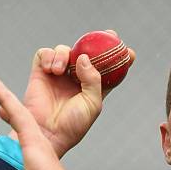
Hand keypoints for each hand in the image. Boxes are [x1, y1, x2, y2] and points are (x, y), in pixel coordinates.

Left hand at [0, 75, 66, 169]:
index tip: (8, 120)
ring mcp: (34, 136)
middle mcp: (38, 143)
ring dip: (2, 94)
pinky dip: (2, 94)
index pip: (25, 139)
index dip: (17, 130)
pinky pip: (14, 108)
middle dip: (9, 104)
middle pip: (21, 118)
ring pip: (16, 108)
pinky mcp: (30, 133)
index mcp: (39, 158)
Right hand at [4, 30, 135, 157]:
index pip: (107, 70)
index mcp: (91, 89)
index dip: (118, 60)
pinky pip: (45, 54)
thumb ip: (93, 79)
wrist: (47, 134)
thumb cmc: (72, 125)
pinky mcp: (40, 73)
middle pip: (88, 53)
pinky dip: (49, 56)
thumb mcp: (92, 104)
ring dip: (65, 54)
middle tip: (110, 35)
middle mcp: (75, 79)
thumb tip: (83, 57)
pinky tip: (52, 69)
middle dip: (99, 42)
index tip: (130, 53)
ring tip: (62, 70)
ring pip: (65, 50)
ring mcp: (57, 75)